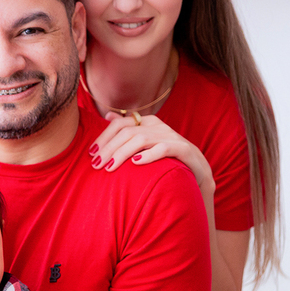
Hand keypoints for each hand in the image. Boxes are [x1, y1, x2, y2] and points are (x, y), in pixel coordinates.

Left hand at [90, 113, 212, 191]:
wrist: (198, 174)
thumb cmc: (166, 161)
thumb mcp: (146, 145)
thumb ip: (128, 131)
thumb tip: (108, 116)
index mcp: (147, 123)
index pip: (119, 124)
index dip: (103, 137)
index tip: (91, 154)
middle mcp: (158, 126)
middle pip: (127, 131)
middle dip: (109, 148)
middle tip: (96, 165)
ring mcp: (172, 136)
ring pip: (141, 139)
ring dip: (122, 153)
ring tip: (110, 167)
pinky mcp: (184, 149)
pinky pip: (164, 148)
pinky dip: (149, 155)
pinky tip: (136, 163)